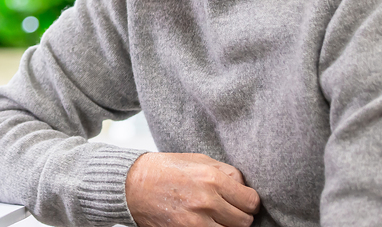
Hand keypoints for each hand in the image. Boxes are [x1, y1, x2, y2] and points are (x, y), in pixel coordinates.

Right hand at [125, 152, 260, 226]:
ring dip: (226, 226)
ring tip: (216, 217)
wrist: (130, 185)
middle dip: (239, 215)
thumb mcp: (196, 160)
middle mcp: (207, 201)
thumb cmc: (164, 169)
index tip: (243, 202)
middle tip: (228, 210)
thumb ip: (224, 171)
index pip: (251, 201)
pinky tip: (206, 222)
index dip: (249, 202)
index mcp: (212, 178)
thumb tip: (244, 186)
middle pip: (244, 221)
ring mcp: (196, 222)